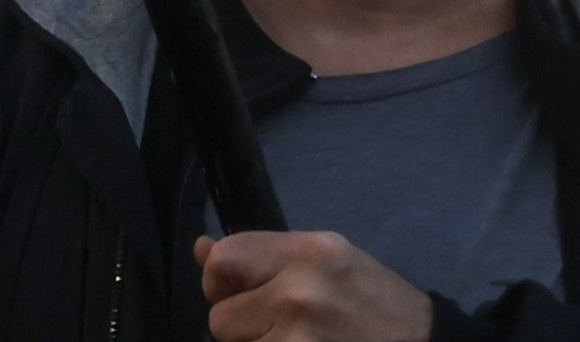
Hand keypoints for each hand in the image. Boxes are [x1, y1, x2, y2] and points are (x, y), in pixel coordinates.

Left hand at [196, 231, 431, 341]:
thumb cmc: (377, 306)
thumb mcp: (331, 263)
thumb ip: (268, 256)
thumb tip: (202, 248)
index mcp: (312, 251)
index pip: (225, 257)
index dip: (222, 280)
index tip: (243, 293)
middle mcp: (301, 289)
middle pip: (219, 313)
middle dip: (241, 325)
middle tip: (280, 326)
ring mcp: (297, 335)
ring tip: (299, 340)